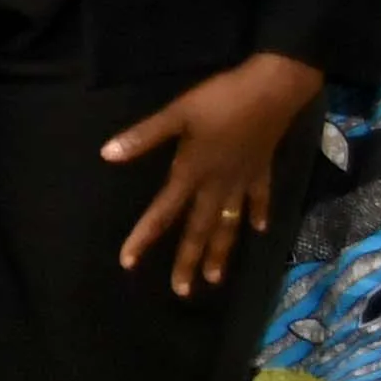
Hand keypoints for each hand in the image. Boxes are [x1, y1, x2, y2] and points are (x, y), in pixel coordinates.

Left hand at [107, 50, 322, 294]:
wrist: (274, 89)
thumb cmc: (221, 100)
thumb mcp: (177, 114)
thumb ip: (144, 136)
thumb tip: (106, 154)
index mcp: (192, 173)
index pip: (163, 212)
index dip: (144, 237)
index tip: (128, 262)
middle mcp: (217, 185)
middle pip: (199, 229)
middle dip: (188, 261)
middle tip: (181, 292)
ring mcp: (243, 180)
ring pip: (229, 224)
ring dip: (222, 251)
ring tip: (216, 279)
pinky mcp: (262, 169)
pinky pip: (259, 198)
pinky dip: (259, 214)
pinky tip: (260, 231)